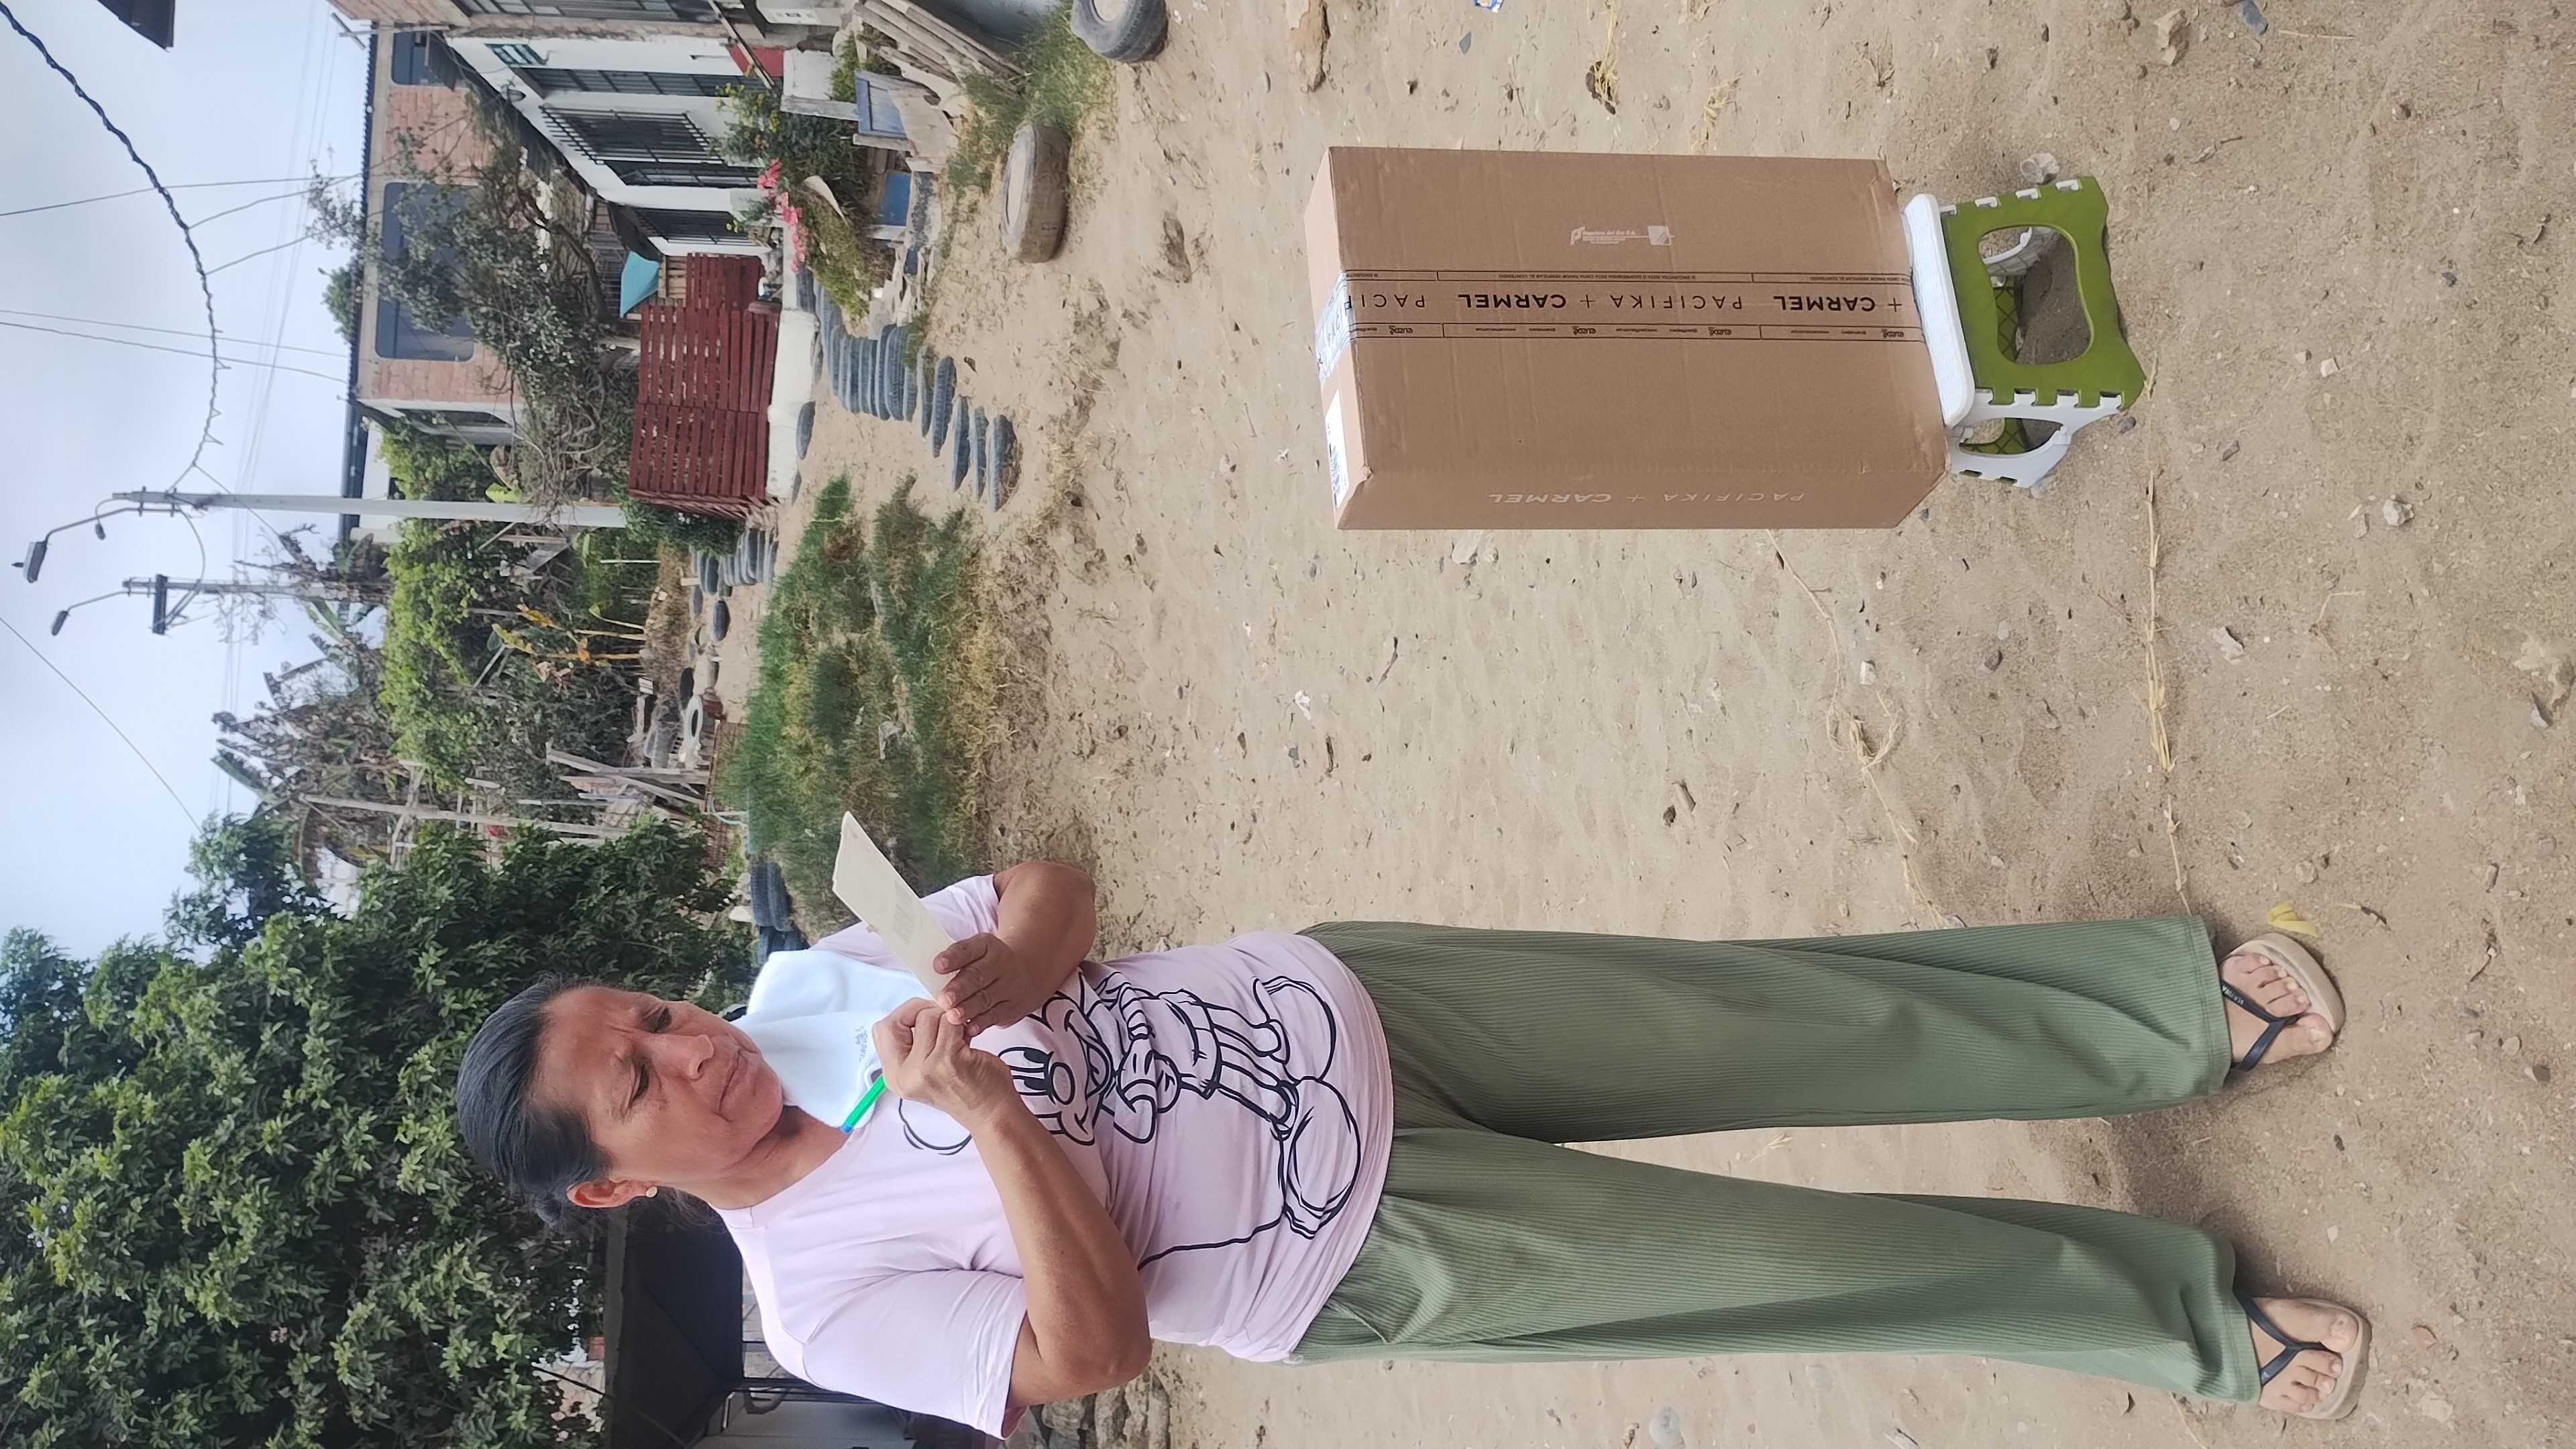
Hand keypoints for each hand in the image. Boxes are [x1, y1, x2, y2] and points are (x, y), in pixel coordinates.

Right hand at [873, 1000, 1015, 1123]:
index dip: (903, 1016)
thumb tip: (919, 1007)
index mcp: (894, 1076)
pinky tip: (969, 1039)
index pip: (882, 1029)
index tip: (924, 1018)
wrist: (990, 1114)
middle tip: (945, 1024)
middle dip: (925, 1013)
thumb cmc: (965, 1089)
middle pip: (901, 1020)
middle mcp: (904, 1075)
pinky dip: (962, 1024)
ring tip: (959, 1037)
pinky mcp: (948, 1060)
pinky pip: (950, 1022)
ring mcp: (925, 1068)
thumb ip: (914, 1044)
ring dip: (947, 1020)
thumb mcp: (925, 1071)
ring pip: (928, 1017)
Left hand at [934, 934, 1056, 1032]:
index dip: (952, 958)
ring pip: (986, 998)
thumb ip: (954, 961)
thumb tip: (927, 974)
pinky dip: (981, 1023)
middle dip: (959, 989)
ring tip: (953, 1016)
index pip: (968, 949)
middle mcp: (999, 964)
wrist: (1028, 970)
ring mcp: (1008, 986)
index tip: (937, 966)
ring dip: (968, 1009)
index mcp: (986, 946)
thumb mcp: (976, 952)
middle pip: (978, 976)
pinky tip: (970, 1028)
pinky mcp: (1012, 1007)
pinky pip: (996, 1016)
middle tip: (944, 999)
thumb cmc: (987, 963)